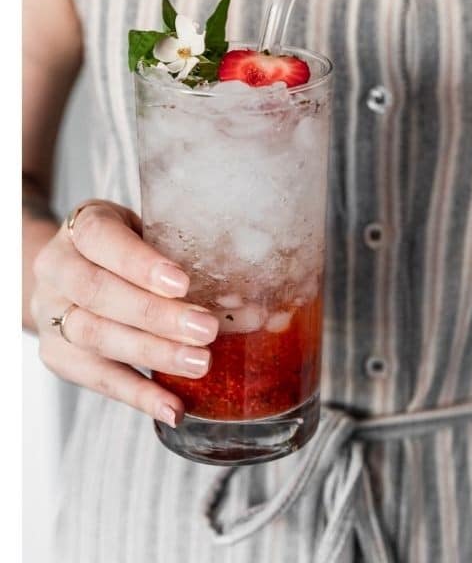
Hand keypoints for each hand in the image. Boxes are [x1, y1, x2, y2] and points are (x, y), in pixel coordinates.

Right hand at [30, 200, 218, 425]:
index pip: (101, 238)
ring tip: (200, 364)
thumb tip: (255, 306)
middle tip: (206, 330)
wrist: (73, 272)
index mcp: (83, 228)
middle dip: (156, 315)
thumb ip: (192, 259)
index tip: (182, 283)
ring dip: (152, 354)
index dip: (140, 263)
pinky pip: (96, 378)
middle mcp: (58, 268)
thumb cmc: (130, 250)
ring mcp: (51, 313)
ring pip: (94, 336)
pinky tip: (173, 408)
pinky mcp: (58, 354)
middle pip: (98, 293)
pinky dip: (138, 395)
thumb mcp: (153, 235)